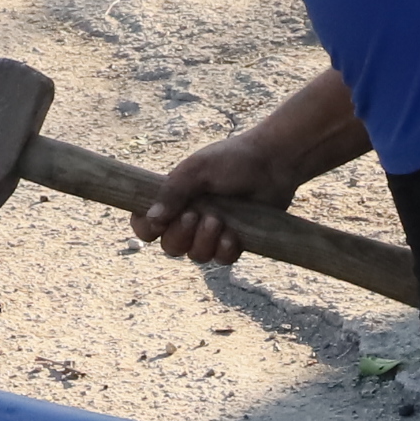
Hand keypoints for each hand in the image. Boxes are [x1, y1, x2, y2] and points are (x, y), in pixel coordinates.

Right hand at [130, 130, 301, 267]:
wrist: (273, 164)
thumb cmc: (233, 160)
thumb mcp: (197, 169)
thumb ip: (172, 192)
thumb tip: (152, 218)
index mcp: (174, 200)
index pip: (146, 225)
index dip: (146, 229)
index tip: (157, 223)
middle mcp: (190, 219)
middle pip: (170, 247)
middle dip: (180, 235)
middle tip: (195, 215)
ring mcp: (212, 232)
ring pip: (196, 256)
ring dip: (204, 241)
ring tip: (218, 220)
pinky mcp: (234, 241)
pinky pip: (221, 260)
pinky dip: (225, 249)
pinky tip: (233, 233)